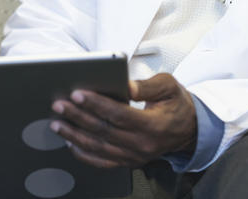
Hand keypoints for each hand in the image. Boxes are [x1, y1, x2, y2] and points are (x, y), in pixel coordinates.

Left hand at [49, 73, 197, 168]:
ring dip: (74, 135)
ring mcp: (135, 156)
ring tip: (57, 122)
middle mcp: (142, 145)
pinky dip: (84, 154)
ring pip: (99, 147)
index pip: (119, 114)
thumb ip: (146, 85)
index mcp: (153, 125)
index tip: (77, 94)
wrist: (189, 130)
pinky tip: (70, 143)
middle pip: (104, 131)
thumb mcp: (169, 87)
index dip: (96, 104)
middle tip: (59, 104)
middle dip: (78, 117)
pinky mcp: (129, 162)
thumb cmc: (177, 105)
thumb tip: (125, 85)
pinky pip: (103, 162)